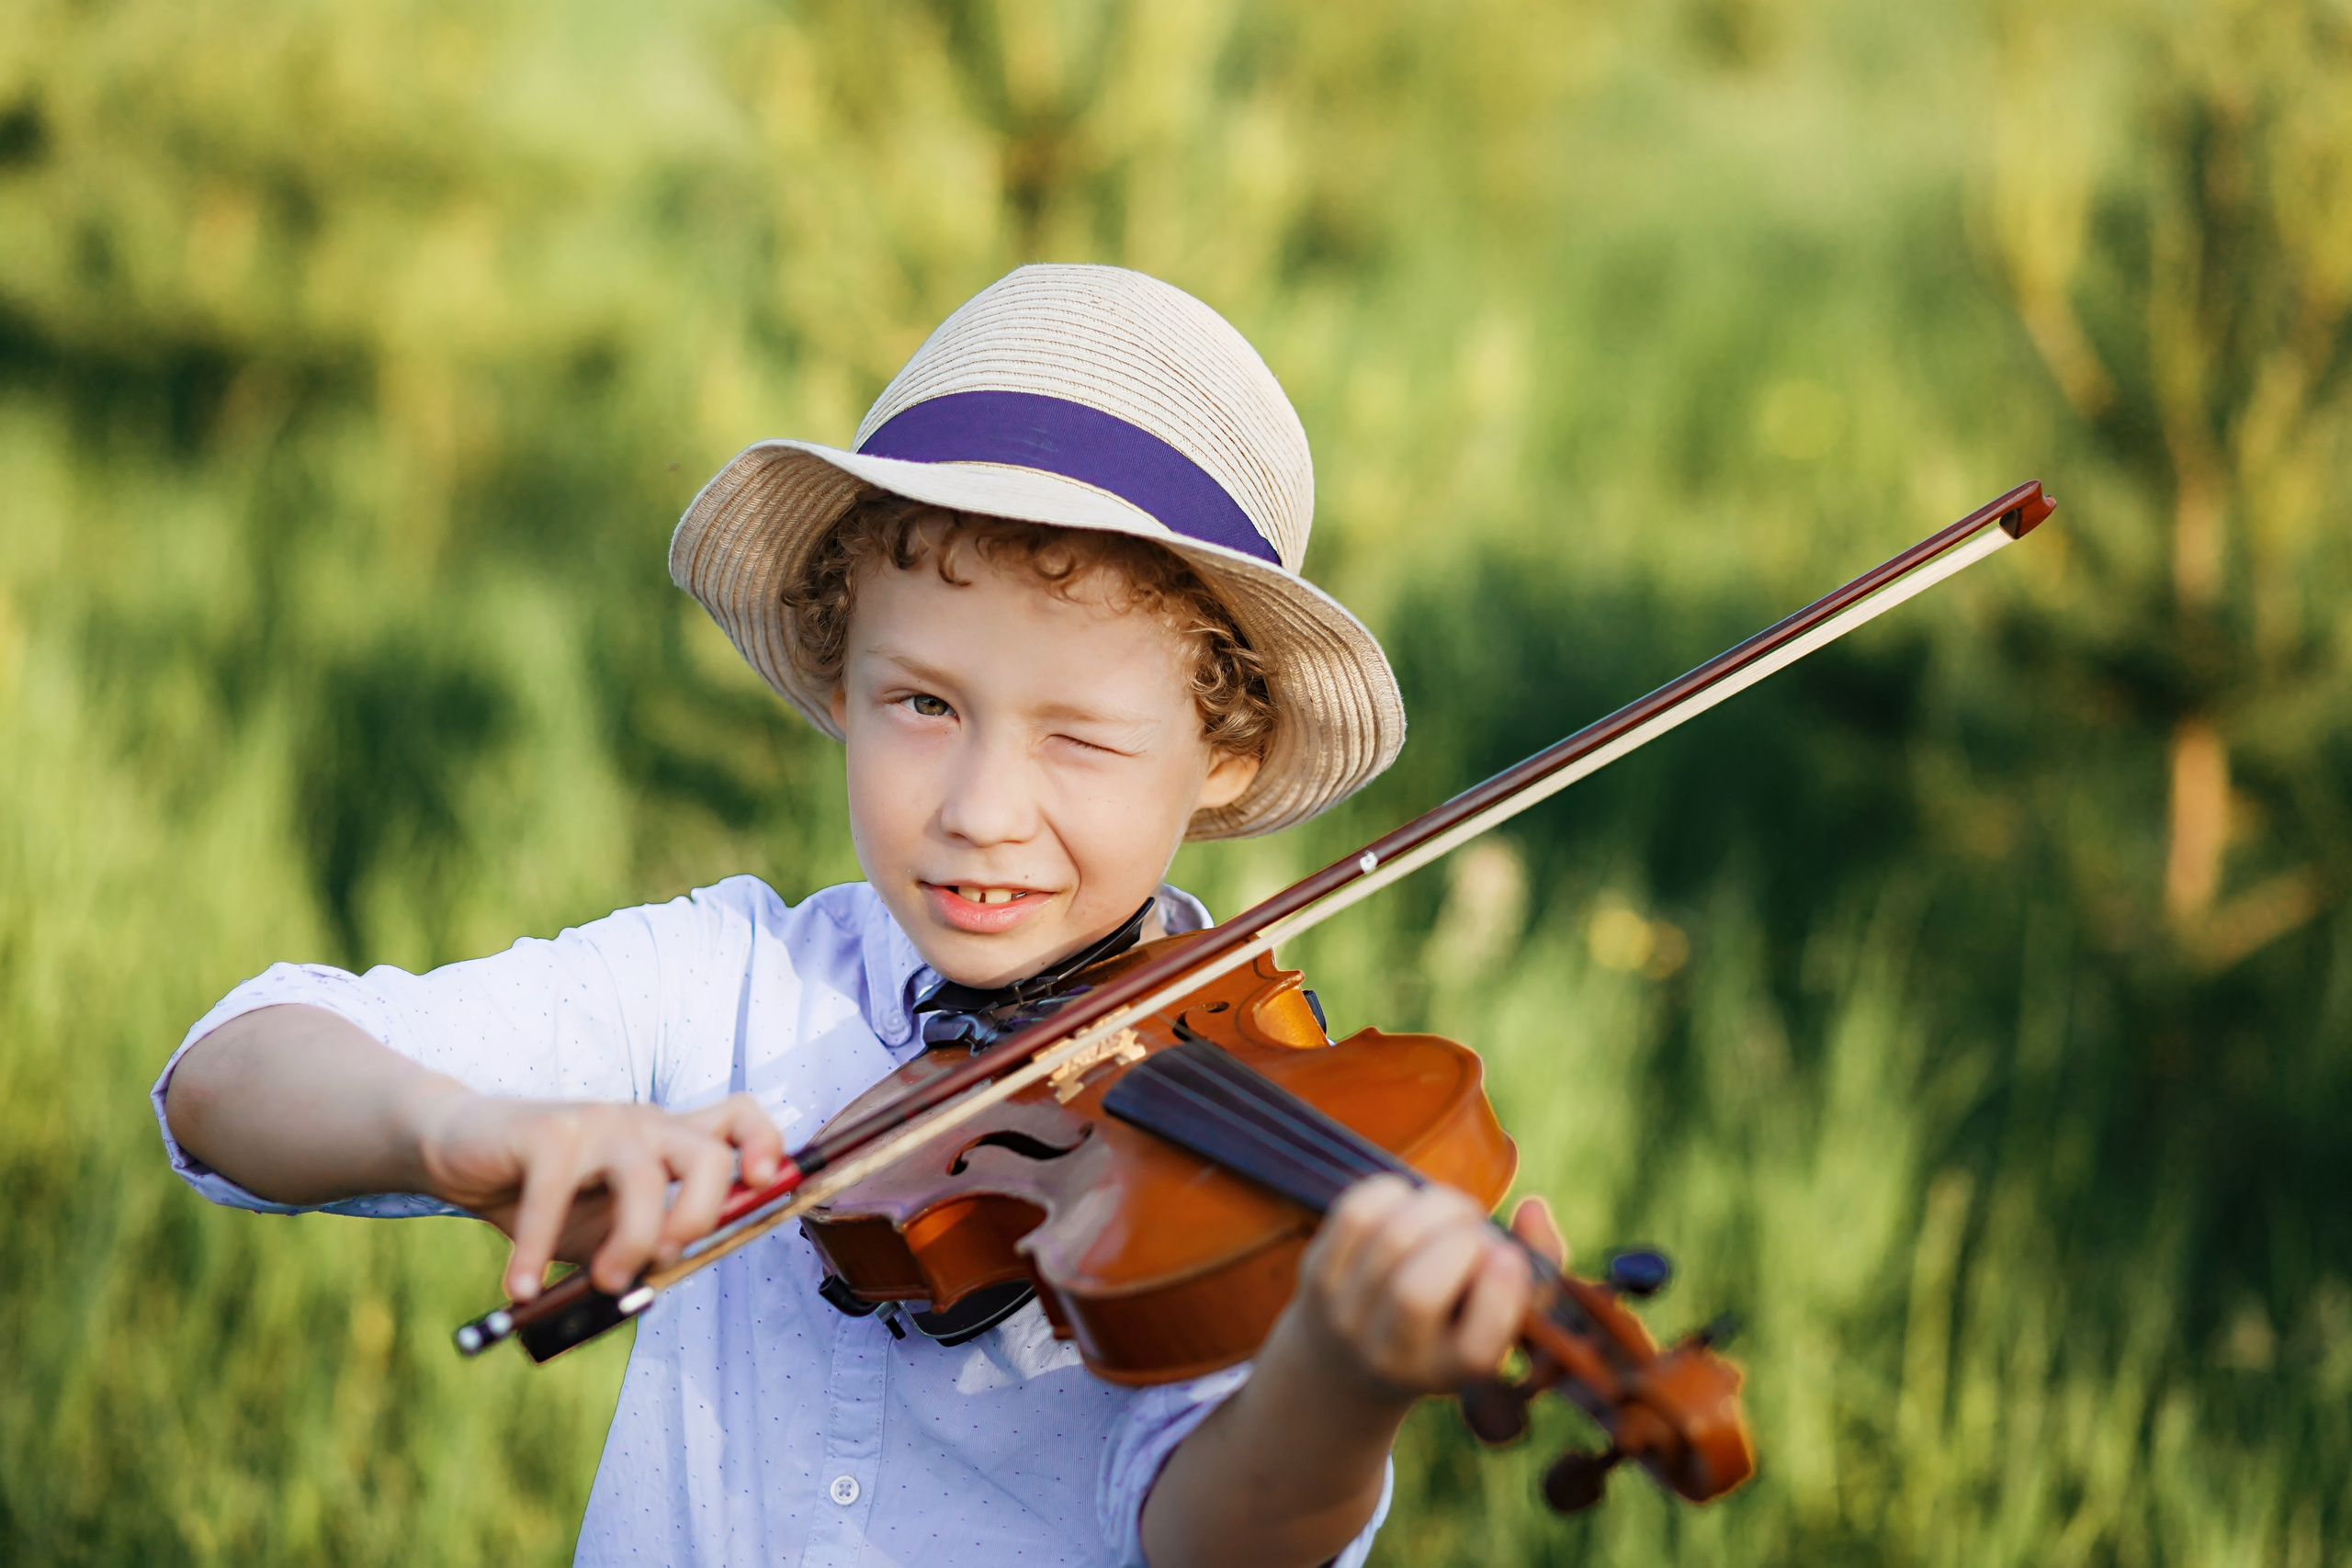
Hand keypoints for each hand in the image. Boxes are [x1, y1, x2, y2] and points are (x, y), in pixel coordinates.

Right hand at [402, 1083, 783, 1300]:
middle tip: (661, 1261)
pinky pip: (554, 1195)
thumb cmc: (545, 1194)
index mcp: (669, 1140)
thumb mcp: (604, 1229)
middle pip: (708, 1157)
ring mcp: (599, 1122)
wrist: (462, 1151)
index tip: (763, 1187)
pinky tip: (520, 1287)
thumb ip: (640, 1251)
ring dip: (630, 1243)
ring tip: (604, 1282)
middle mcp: (645, 1123)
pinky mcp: (547, 1131)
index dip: (765, 1146)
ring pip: (643, 1178)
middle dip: (697, 1219)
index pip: (740, 1118)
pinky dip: (536, 1248)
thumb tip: (660, 1288)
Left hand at [1288, 1175, 1566, 1399]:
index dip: (1502, 1290)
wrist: (1346, 1361)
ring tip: (1450, 1213)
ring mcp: (1346, 1315)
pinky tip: (1410, 1204)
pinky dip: (1395, 1192)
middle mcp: (1390, 1356)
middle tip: (1476, 1232)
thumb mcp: (1499, 1316)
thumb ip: (1540, 1268)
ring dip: (1435, 1207)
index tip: (1509, 1258)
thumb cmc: (1447, 1327)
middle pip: (1418, 1292)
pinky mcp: (1318, 1272)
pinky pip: (1357, 1211)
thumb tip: (1532, 1209)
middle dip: (1463, 1240)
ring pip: (1390, 1240)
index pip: (1476, 1346)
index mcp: (1447, 1374)